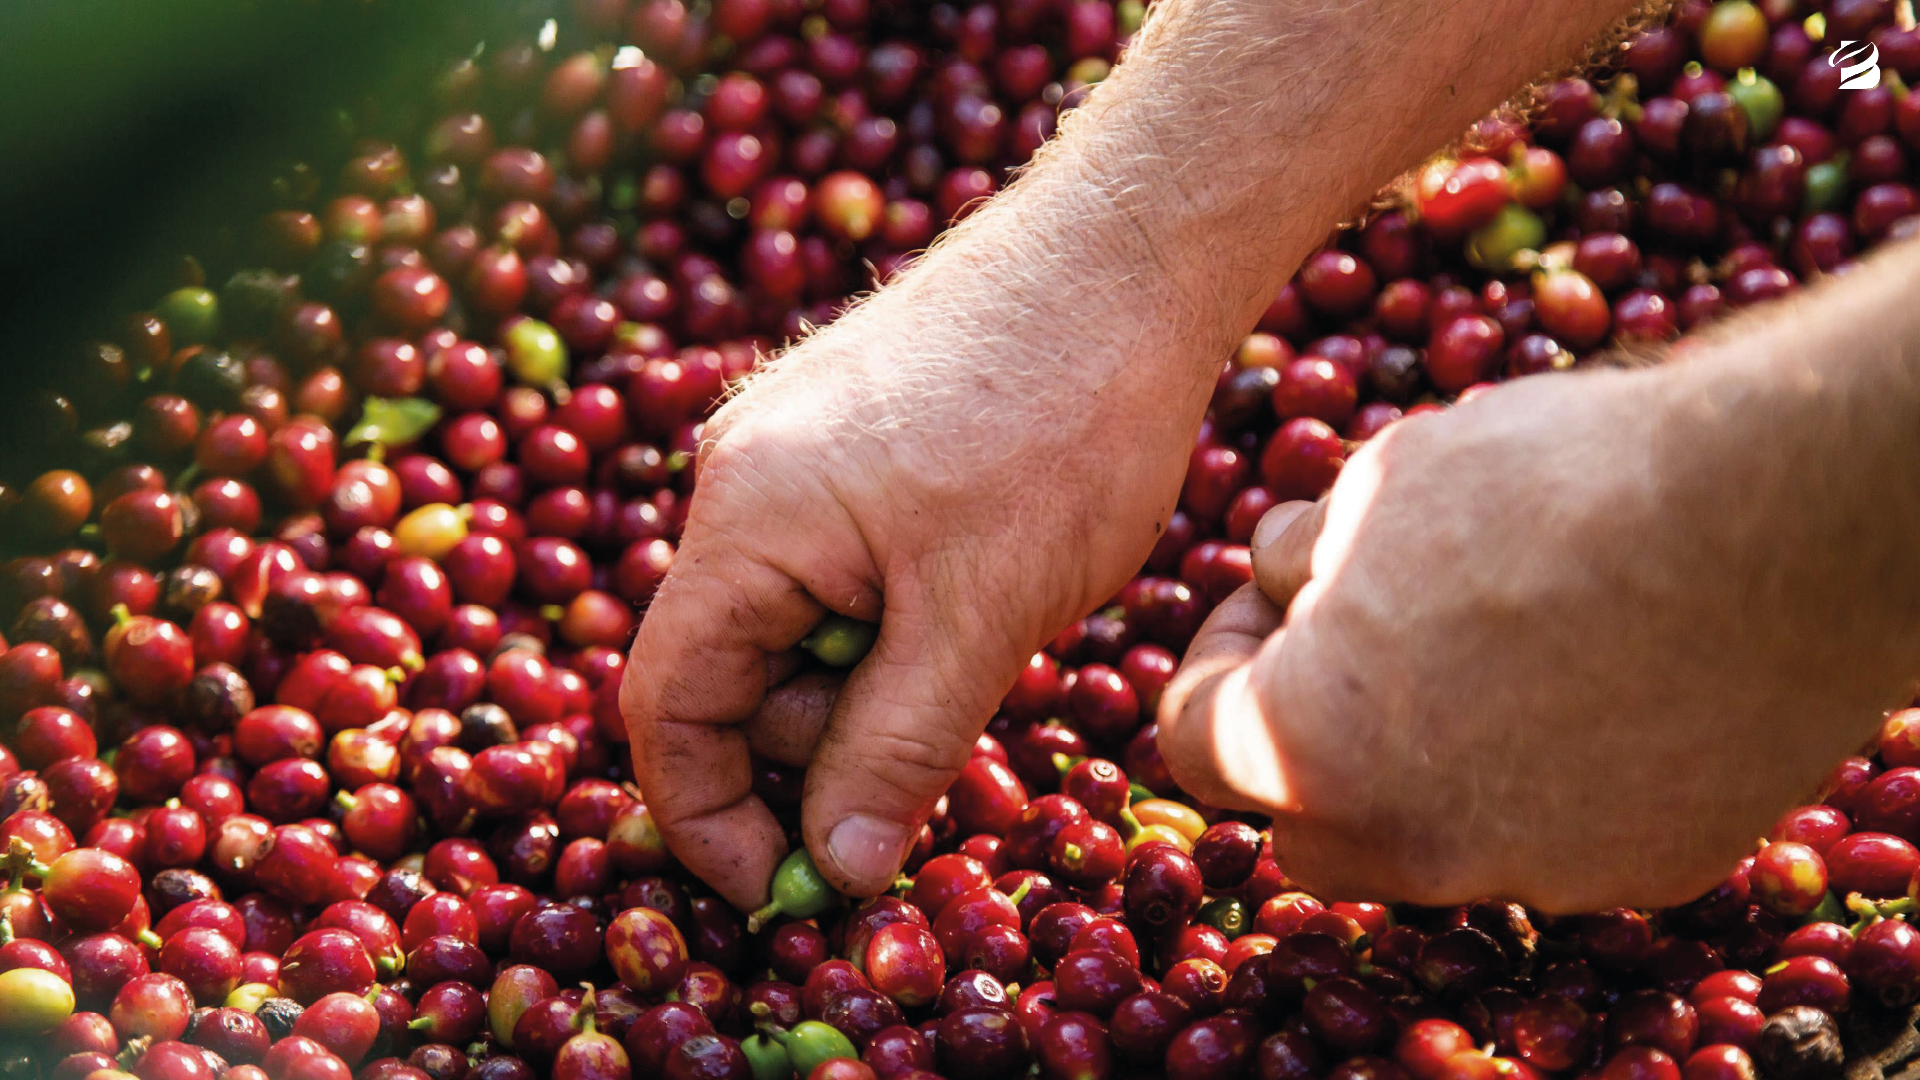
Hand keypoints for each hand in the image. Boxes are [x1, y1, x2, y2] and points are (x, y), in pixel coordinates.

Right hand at [618, 237, 1216, 908]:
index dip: (710, 819)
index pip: (669, 707)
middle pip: (735, 671)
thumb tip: (832, 875)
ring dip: (876, 674)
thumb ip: (895, 751)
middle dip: (823, 740)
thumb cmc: (1065, 422)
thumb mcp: (983, 616)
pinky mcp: (850, 434)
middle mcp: (741, 477)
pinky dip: (897, 615)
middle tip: (942, 748)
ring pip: (799, 622)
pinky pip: (840, 564)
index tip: (784, 893)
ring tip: (989, 634)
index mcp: (744, 521)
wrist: (1130, 253)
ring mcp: (793, 448)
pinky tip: (984, 586)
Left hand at [1161, 362, 1910, 911]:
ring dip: (1419, 760)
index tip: (1267, 604)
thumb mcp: (1375, 484)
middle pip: (1303, 816)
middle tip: (1356, 636)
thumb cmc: (1543, 485)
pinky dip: (1539, 775)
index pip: (1193, 737)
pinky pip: (1548, 834)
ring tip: (1482, 643)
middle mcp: (1402, 843)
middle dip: (1307, 732)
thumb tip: (1278, 571)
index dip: (1216, 655)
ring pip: (1426, 835)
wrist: (1771, 521)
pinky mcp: (1638, 871)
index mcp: (1302, 749)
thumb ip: (1300, 555)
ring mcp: (1527, 871)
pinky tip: (1589, 677)